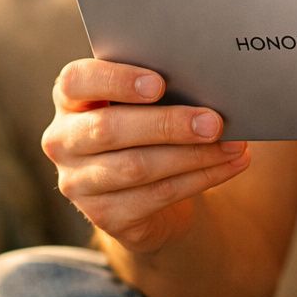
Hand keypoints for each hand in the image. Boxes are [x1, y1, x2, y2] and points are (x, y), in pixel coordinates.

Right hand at [42, 58, 251, 252]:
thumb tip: (208, 86)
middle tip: (214, 121)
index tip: (159, 83)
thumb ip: (160, 91)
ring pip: (136, 167)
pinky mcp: (104, 216)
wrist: (147, 191)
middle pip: (109, 129)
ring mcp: (79, 183)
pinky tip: (231, 165)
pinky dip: (201, 178)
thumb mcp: (145, 105)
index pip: (75, 82)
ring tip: (234, 144)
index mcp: (70, 100)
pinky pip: (157, 195)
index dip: (115, 80)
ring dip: (192, 155)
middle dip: (167, 124)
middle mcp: (63, 141)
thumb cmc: (148, 128)